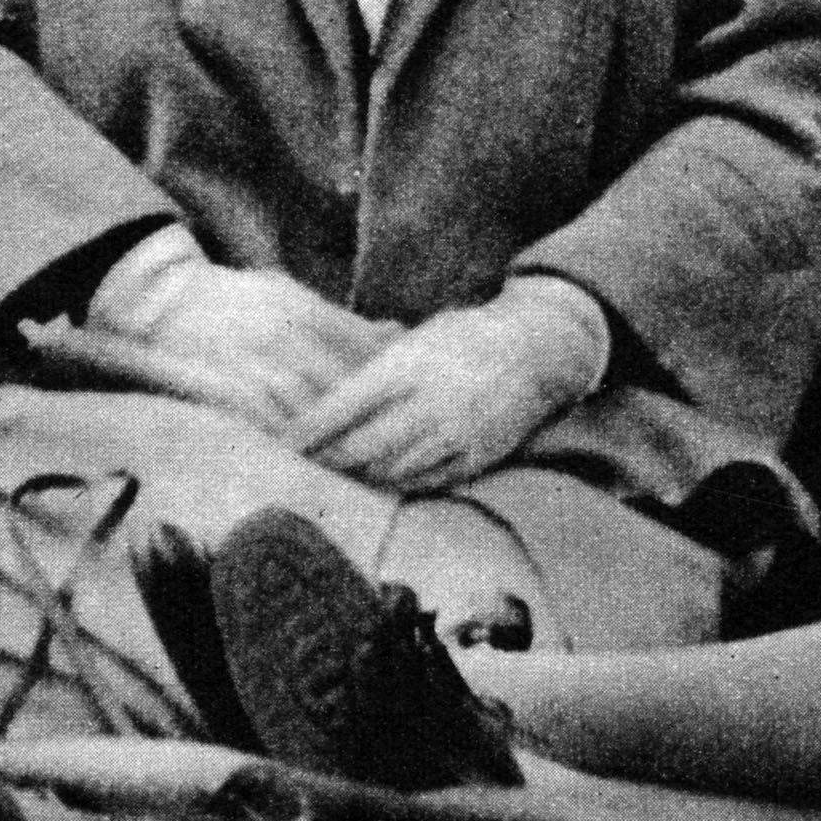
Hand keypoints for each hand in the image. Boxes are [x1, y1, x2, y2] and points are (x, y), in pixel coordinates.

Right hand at [86, 235, 393, 441]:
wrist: (163, 302)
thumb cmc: (235, 299)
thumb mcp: (289, 292)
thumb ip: (341, 318)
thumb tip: (397, 331)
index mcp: (302, 308)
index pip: (363, 347)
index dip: (393, 375)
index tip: (416, 397)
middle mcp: (283, 338)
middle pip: (345, 383)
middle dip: (375, 411)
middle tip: (406, 437)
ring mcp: (256, 368)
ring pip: (313, 410)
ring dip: (342, 435)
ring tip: (375, 459)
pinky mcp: (232, 395)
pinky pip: (275, 427)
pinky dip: (300, 444)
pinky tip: (321, 461)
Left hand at [294, 284, 606, 494]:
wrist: (537, 350)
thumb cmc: (465, 339)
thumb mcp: (417, 338)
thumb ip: (375, 365)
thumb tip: (325, 392)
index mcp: (407, 366)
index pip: (342, 407)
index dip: (308, 431)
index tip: (284, 444)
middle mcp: (427, 402)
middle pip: (360, 447)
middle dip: (326, 461)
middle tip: (304, 467)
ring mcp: (452, 433)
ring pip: (388, 471)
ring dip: (359, 475)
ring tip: (338, 475)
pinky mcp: (473, 456)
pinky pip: (423, 482)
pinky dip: (396, 482)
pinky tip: (382, 478)